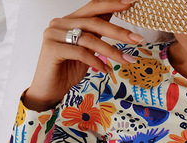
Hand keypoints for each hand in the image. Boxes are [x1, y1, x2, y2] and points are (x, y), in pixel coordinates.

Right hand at [23, 0, 145, 110]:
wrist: (49, 90)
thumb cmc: (67, 71)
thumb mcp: (86, 52)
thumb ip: (96, 38)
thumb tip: (115, 26)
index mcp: (69, 20)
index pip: (92, 7)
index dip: (111, 4)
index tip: (131, 3)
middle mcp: (60, 23)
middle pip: (94, 22)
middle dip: (119, 31)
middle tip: (137, 39)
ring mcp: (54, 34)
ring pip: (90, 39)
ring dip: (112, 51)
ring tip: (127, 61)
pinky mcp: (53, 49)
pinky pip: (81, 53)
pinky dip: (96, 62)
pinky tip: (106, 71)